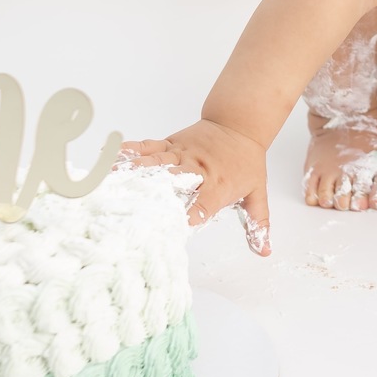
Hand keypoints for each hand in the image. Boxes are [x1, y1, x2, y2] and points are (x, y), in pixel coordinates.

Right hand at [116, 119, 271, 255]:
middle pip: (175, 181)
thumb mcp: (257, 193)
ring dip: (136, 171)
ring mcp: (182, 154)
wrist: (240, 124)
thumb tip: (264, 252)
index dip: (192, 214)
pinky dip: (131, 151)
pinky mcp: (171, 143)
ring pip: (157, 162)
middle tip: (134, 206)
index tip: (178, 227)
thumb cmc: (247, 161)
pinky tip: (112, 156)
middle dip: (156, 193)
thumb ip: (258, 224)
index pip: (204, 203)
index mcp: (218, 185)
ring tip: (113, 180)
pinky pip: (149, 146)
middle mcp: (197, 169)